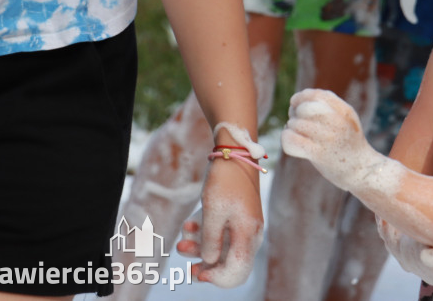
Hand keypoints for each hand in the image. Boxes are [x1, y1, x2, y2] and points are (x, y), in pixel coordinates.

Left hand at [175, 159, 263, 286]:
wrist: (235, 154)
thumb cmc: (224, 181)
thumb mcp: (212, 212)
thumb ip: (211, 241)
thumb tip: (210, 262)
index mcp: (248, 235)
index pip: (237, 271)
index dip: (217, 278)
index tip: (198, 273)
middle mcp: (250, 234)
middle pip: (230, 262)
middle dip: (206, 264)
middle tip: (187, 263)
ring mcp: (245, 225)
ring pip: (223, 248)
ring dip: (200, 246)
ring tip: (182, 236)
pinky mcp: (238, 217)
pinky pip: (221, 234)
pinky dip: (205, 233)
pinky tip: (190, 223)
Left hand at [280, 88, 376, 189]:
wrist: (362, 170)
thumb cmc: (349, 143)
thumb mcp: (347, 118)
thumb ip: (329, 105)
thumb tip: (298, 99)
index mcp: (345, 111)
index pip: (316, 95)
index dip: (301, 97)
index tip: (296, 104)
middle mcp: (338, 122)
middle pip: (303, 108)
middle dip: (294, 113)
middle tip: (296, 121)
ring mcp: (328, 139)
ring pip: (295, 124)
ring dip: (290, 129)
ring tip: (298, 135)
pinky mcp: (318, 154)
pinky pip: (291, 140)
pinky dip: (286, 140)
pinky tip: (293, 143)